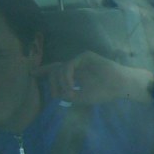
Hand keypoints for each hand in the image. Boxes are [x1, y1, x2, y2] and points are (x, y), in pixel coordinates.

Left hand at [39, 51, 153, 105]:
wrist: (121, 86)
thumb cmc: (105, 92)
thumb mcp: (81, 97)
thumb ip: (67, 95)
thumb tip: (56, 93)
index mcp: (75, 74)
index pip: (55, 70)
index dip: (43, 71)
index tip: (31, 74)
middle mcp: (76, 65)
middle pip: (54, 69)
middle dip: (51, 83)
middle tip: (57, 94)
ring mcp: (80, 60)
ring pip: (60, 68)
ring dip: (60, 82)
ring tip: (68, 92)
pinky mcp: (85, 56)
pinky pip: (69, 65)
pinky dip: (66, 76)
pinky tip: (71, 86)